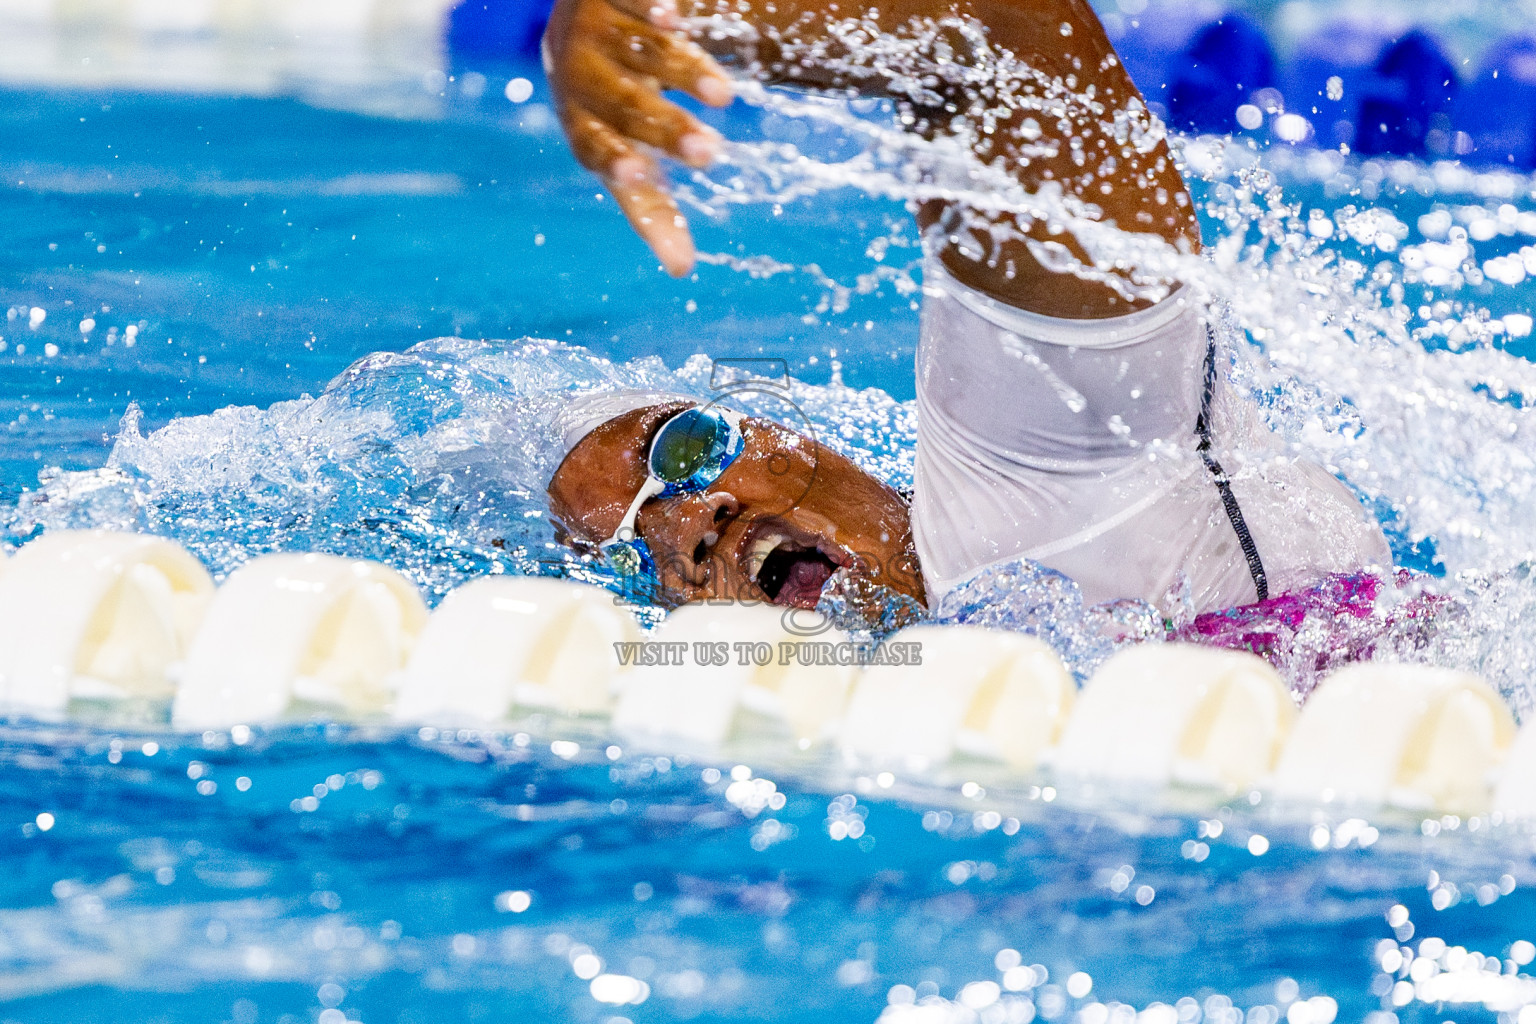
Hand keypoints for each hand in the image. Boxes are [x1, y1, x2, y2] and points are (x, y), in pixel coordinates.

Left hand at [544, 0, 733, 275]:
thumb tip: (681, 270)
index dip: (612, 159)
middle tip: (710, 156)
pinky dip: (652, 11)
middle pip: (624, 104)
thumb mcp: (628, 150)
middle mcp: (581, 76)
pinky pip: (632, 0)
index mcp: (581, 123)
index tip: (636, 174)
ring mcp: (597, 30)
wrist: (588, 13)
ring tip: (724, 98)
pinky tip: (675, 19)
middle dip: (666, 129)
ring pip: (639, 53)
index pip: (593, 146)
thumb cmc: (614, 103)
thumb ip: (653, 204)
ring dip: (680, 75)